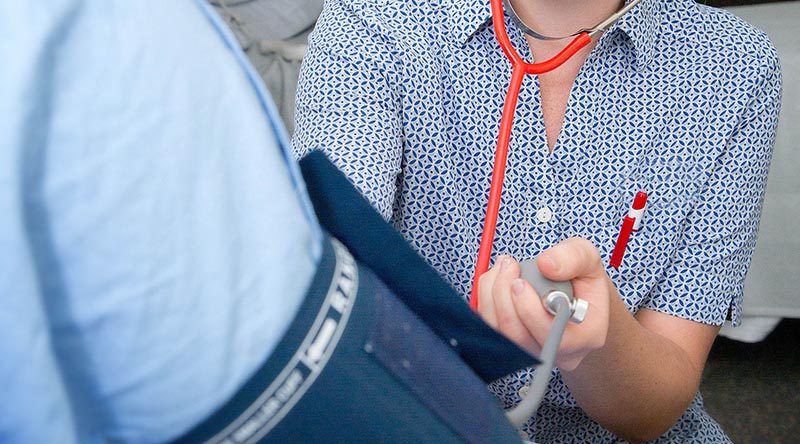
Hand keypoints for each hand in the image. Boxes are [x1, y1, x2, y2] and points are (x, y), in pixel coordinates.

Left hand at [477, 237, 609, 370]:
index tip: (520, 280)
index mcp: (588, 335)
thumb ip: (573, 256)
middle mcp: (562, 353)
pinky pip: (490, 329)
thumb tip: (545, 265)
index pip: (554, 334)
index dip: (529, 309)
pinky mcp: (513, 346)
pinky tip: (496, 278)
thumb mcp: (587, 257)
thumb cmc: (581, 275)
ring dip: (492, 295)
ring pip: (501, 334)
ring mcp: (536, 352)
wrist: (573, 291)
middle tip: (508, 265)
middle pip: (521, 337)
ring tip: (503, 267)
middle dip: (504, 297)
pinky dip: (486, 300)